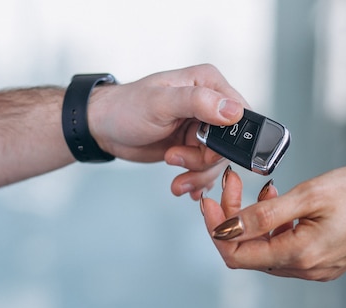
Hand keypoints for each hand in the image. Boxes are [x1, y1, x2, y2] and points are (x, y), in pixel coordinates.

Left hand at [87, 64, 246, 199]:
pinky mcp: (193, 147)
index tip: (204, 151)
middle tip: (175, 159)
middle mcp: (210, 104)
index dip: (227, 140)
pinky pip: (207, 169)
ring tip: (175, 176)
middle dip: (204, 161)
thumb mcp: (160, 103)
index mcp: (208, 84)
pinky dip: (196, 181)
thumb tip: (233, 110)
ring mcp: (202, 128)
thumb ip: (197, 103)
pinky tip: (183, 184)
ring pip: (217, 161)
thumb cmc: (126, 108)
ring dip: (196, 174)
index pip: (240, 115)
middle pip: (229, 144)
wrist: (105, 128)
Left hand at [201, 164, 345, 280]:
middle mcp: (305, 268)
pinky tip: (277, 201)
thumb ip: (263, 215)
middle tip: (230, 185)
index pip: (237, 255)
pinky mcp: (321, 258)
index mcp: (300, 255)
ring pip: (264, 248)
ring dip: (252, 220)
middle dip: (232, 219)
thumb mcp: (309, 195)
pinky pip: (283, 246)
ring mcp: (314, 266)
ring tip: (257, 189)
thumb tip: (226, 229)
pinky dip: (272, 225)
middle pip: (248, 251)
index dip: (216, 229)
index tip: (209, 201)